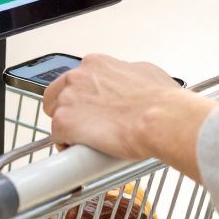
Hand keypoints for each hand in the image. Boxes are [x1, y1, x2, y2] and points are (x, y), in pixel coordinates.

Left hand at [44, 54, 214, 178]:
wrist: (161, 119)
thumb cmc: (161, 100)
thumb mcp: (146, 74)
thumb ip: (128, 77)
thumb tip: (132, 84)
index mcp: (96, 64)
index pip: (76, 79)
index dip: (82, 97)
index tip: (89, 108)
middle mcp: (77, 77)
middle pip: (57, 95)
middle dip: (69, 111)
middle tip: (85, 126)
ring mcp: (67, 100)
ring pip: (57, 117)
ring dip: (70, 130)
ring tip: (87, 144)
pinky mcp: (64, 123)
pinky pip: (58, 138)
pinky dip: (68, 148)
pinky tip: (82, 154)